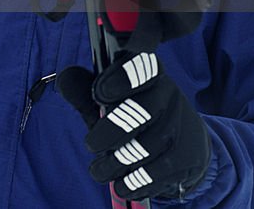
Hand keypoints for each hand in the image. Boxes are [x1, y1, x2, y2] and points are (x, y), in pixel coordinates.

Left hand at [56, 51, 210, 200]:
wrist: (180, 144)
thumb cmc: (132, 115)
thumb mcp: (107, 100)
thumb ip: (83, 90)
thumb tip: (64, 80)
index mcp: (149, 74)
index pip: (141, 68)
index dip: (122, 79)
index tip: (100, 94)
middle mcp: (169, 96)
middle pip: (141, 112)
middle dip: (111, 132)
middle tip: (91, 145)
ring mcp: (182, 127)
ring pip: (146, 148)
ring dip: (116, 164)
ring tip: (99, 172)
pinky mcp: (189, 158)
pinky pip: (158, 173)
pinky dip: (134, 183)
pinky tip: (121, 185)